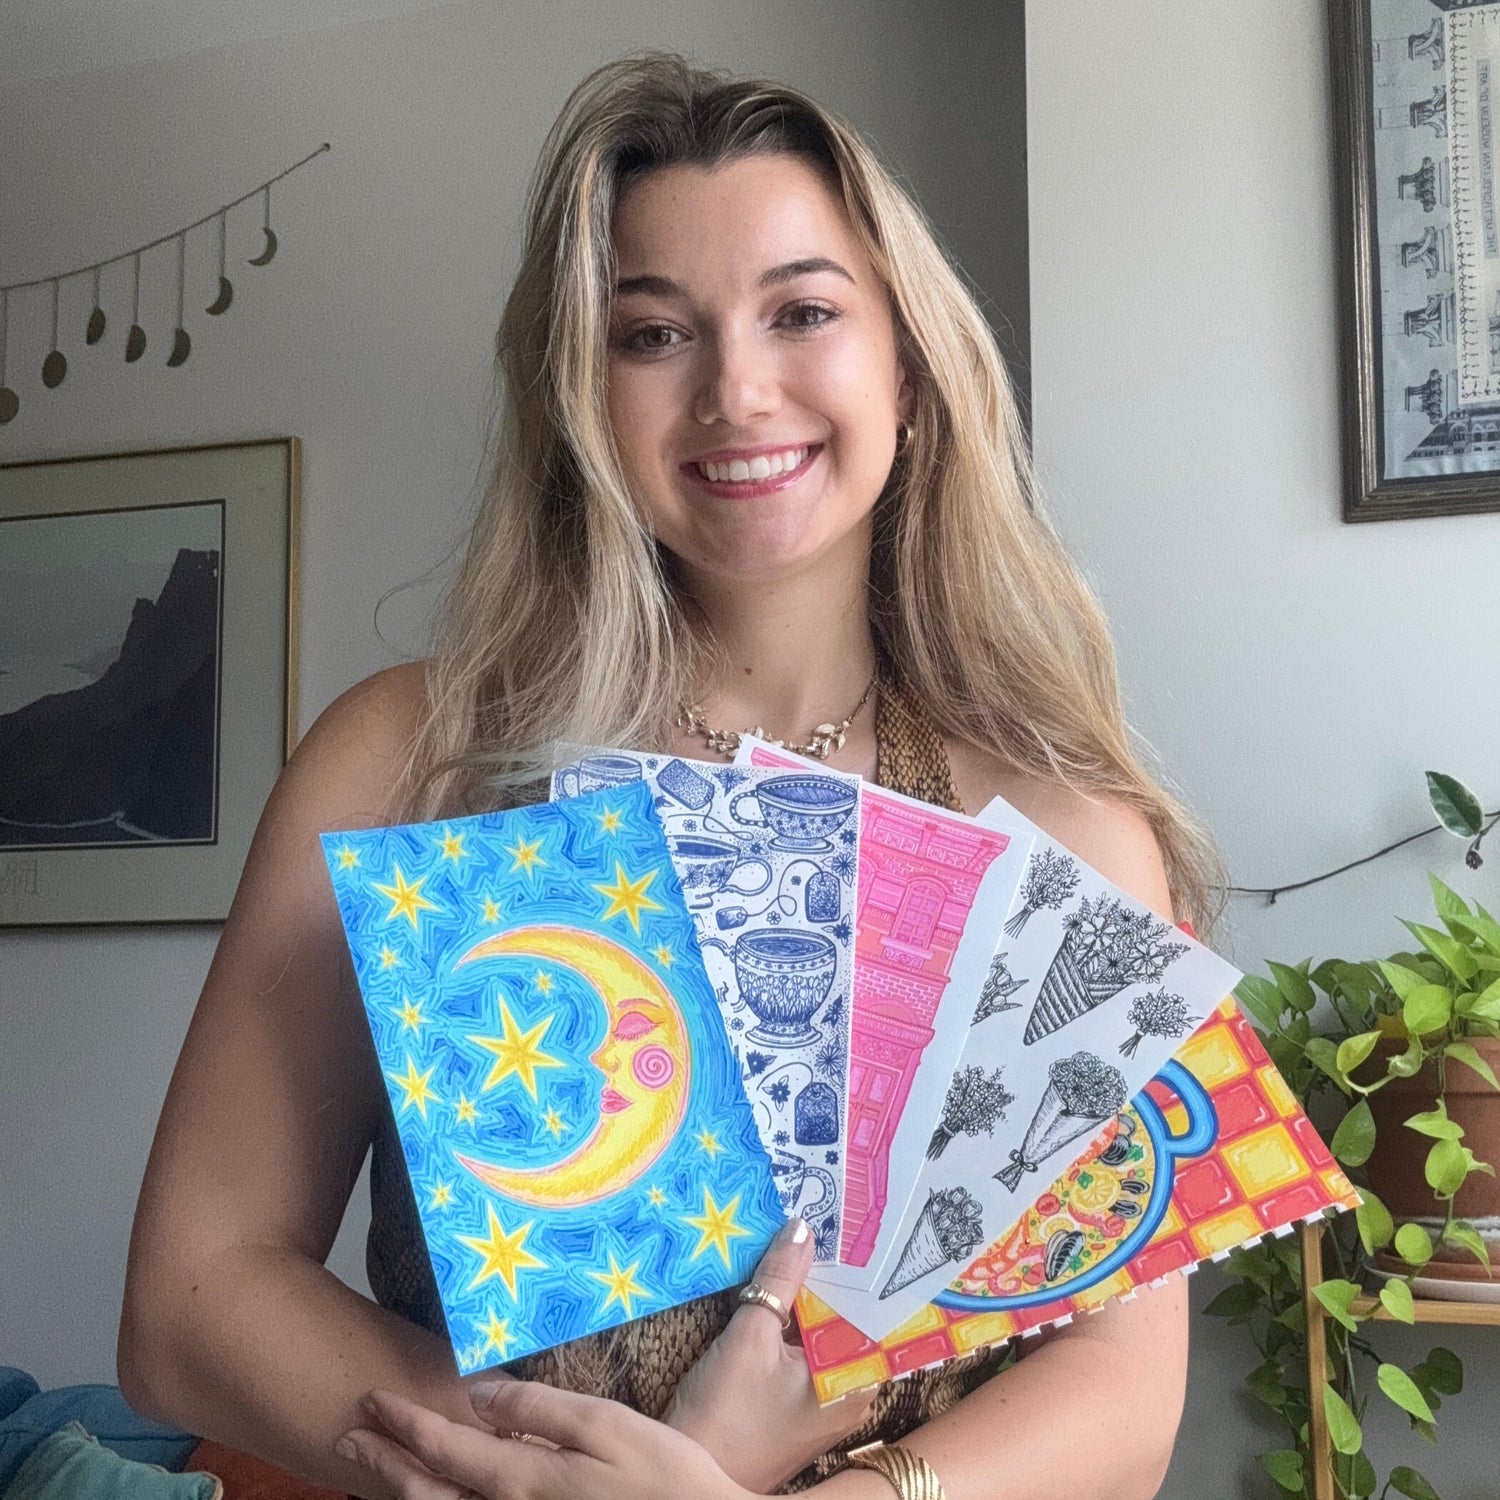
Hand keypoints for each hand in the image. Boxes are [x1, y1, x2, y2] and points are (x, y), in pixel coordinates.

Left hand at [338, 1382, 753, 1499]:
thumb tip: (481, 1393)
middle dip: (386, 1463)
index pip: (447, 1449)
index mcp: (527, 1479)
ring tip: (371, 1472)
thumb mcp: (610, 1426)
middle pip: (428, 1495)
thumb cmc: (668, 1479)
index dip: (406, 1423)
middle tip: (348, 1437)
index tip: (371, 1400)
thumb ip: (541, 1409)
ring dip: (401, 1495)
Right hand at [663, 1217, 876, 1492]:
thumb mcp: (750, 1338)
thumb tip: (802, 1228)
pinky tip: (786, 1282)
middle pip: (852, 1317)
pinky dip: (798, 1316)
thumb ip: (779, 1280)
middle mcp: (852, 1392)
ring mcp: (826, 1400)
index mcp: (855, 1382)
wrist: (690, 1481)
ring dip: (815, 1291)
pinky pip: (809, 1346)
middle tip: (836, 1215)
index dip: (870, 1266)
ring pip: (828, 1330)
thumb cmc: (725, 1416)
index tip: (866, 1220)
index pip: (876, 1311)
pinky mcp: (801, 1402)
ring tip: (811, 1234)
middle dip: (839, 1271)